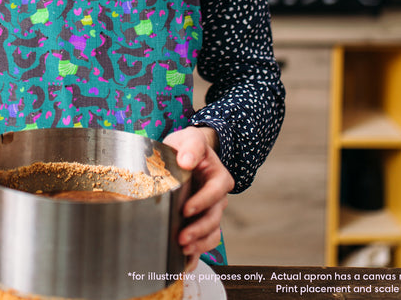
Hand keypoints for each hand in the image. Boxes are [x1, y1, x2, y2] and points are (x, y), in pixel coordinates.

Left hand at [163, 126, 233, 270]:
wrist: (186, 155)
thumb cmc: (188, 146)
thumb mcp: (190, 138)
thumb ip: (191, 146)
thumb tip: (187, 161)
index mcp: (219, 177)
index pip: (215, 191)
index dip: (202, 201)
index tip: (185, 209)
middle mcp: (218, 197)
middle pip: (214, 217)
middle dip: (199, 230)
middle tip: (181, 238)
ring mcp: (210, 211)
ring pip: (212, 233)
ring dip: (199, 244)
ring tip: (182, 250)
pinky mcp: (201, 221)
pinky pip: (205, 240)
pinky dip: (197, 253)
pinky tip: (185, 263)